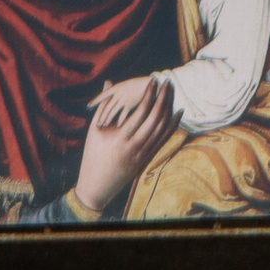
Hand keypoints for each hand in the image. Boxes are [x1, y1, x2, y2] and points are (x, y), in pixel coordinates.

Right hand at [72, 73, 172, 214]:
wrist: (97, 187)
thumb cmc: (92, 156)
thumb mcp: (94, 130)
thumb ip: (104, 105)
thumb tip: (108, 82)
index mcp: (119, 139)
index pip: (139, 113)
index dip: (148, 95)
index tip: (153, 81)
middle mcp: (133, 147)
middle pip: (155, 119)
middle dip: (163, 98)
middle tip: (167, 82)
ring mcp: (141, 155)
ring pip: (161, 129)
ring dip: (169, 109)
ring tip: (172, 93)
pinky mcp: (146, 160)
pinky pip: (163, 140)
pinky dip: (172, 125)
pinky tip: (177, 112)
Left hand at [89, 74, 159, 135]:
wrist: (155, 83)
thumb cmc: (142, 86)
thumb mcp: (129, 86)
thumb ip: (120, 92)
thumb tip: (113, 96)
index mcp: (117, 87)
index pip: (103, 95)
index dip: (95, 100)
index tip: (88, 106)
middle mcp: (119, 92)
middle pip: (106, 105)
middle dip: (101, 115)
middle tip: (96, 124)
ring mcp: (124, 97)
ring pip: (112, 111)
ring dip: (107, 120)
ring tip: (103, 127)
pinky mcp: (131, 103)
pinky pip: (122, 115)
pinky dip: (119, 121)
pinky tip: (116, 127)